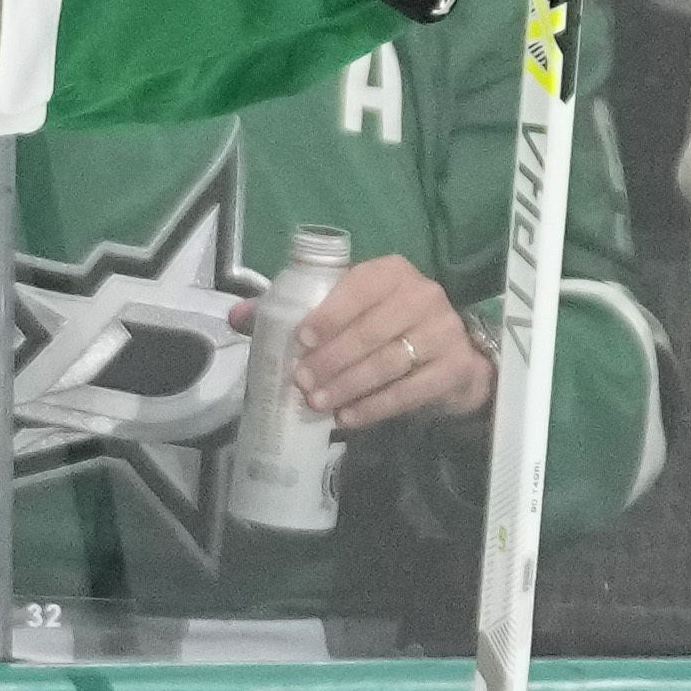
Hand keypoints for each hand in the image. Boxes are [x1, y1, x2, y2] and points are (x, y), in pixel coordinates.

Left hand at [288, 249, 493, 432]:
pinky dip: (374, 407)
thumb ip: (293, 308)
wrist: (448, 357)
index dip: (331, 314)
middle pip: (372, 330)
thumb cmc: (382, 326)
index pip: (359, 287)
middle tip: (302, 382)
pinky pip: (409, 391)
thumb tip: (236, 317)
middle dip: (332, 359)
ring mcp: (444, 330)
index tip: (302, 340)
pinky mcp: (454, 367)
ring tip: (318, 403)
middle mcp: (423, 294)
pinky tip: (347, 417)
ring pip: (388, 362)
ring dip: (348, 385)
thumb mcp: (345, 308)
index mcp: (391, 272)